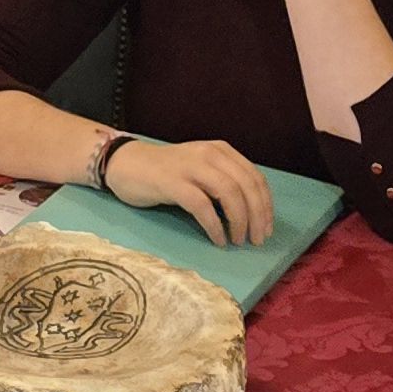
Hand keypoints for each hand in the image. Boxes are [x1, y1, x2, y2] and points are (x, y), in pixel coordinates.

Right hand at [105, 137, 275, 245]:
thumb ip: (224, 182)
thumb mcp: (201, 170)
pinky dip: (214, 225)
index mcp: (221, 150)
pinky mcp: (172, 183)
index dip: (265, 205)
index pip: (254, 177)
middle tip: (256, 240)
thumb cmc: (166, 173)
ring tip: (238, 241)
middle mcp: (209, 154)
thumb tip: (251, 213)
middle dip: (256, 216)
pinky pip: (202, 206)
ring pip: (229, 193)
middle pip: (245, 186)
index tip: (266, 228)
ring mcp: (190, 167)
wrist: (126, 164)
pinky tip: (218, 239)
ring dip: (239, 221)